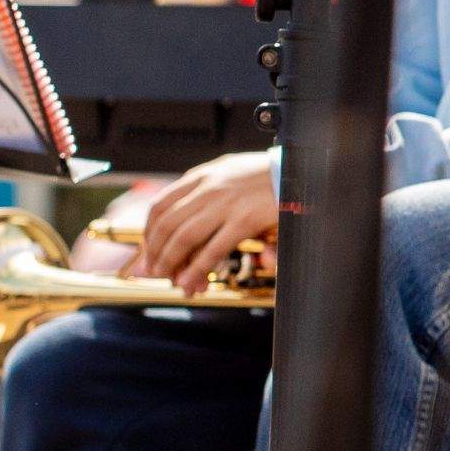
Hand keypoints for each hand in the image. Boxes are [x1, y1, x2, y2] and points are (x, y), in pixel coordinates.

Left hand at [133, 153, 278, 286]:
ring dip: (171, 262)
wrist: (300, 169)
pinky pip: (214, 249)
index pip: (161, 204)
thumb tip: (186, 212)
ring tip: (170, 279)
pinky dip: (197, 268)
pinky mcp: (245, 220)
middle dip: (155, 252)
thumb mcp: (230, 170)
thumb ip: (206, 187)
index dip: (149, 231)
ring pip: (184, 237)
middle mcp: (209, 187)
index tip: (149, 248)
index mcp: (203, 175)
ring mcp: (226, 204)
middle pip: (167, 223)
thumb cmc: (267, 173)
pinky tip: (192, 280)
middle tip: (154, 271)